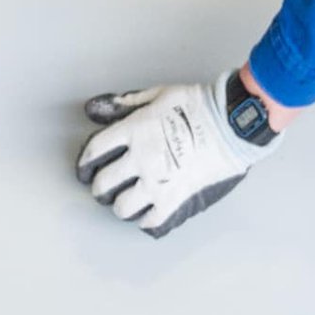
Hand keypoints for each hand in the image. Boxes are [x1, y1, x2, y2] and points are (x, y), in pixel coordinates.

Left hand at [77, 74, 278, 237]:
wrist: (230, 124)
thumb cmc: (196, 104)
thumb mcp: (158, 94)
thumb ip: (125, 103)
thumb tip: (94, 110)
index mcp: (134, 130)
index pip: (95, 151)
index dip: (85, 162)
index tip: (84, 168)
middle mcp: (141, 159)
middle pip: (103, 183)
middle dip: (99, 186)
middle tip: (104, 186)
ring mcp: (157, 182)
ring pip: (122, 207)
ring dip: (121, 205)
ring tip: (126, 200)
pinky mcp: (174, 199)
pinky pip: (150, 221)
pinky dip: (145, 219)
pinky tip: (147, 211)